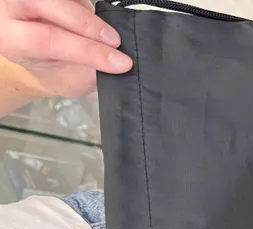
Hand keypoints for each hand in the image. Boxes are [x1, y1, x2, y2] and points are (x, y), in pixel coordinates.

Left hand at [0, 0, 131, 98]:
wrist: (42, 52)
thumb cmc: (54, 67)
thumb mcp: (68, 76)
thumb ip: (88, 65)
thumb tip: (117, 58)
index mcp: (10, 39)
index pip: (47, 39)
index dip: (86, 50)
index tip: (119, 62)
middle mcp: (8, 8)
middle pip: (50, 4)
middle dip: (87, 23)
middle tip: (114, 40)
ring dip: (86, 12)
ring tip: (100, 31)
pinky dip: (85, 5)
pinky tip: (89, 17)